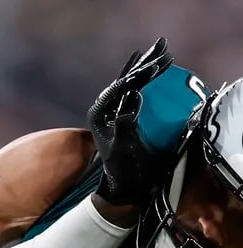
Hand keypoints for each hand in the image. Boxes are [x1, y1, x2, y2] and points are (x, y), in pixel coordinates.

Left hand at [87, 37, 173, 206]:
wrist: (124, 185)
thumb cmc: (123, 168)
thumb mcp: (124, 147)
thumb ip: (126, 122)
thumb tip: (133, 94)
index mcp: (99, 114)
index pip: (119, 87)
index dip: (138, 74)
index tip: (156, 65)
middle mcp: (104, 110)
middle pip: (125, 79)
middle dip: (144, 63)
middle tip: (163, 46)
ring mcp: (114, 112)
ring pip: (130, 82)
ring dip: (146, 66)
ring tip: (162, 49)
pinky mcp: (124, 116)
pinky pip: (136, 92)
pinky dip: (148, 79)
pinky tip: (155, 69)